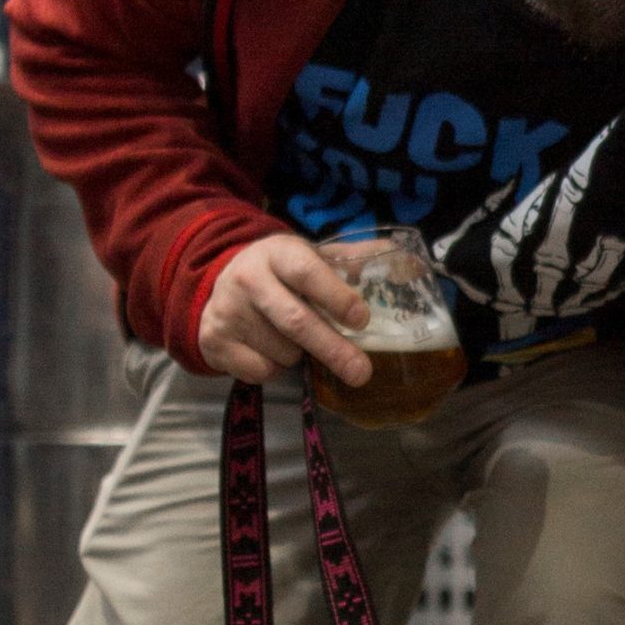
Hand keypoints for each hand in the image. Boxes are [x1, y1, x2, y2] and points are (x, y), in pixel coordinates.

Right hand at [196, 234, 370, 386]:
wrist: (220, 281)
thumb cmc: (282, 273)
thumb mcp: (312, 257)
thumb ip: (355, 261)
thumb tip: (411, 266)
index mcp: (277, 252)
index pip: (307, 273)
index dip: (336, 298)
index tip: (361, 321)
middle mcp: (247, 277)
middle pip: (296, 321)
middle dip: (333, 349)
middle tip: (361, 372)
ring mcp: (226, 310)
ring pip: (282, 351)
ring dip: (301, 355)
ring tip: (293, 337)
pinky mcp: (213, 340)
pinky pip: (261, 370)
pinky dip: (275, 368)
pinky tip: (268, 348)